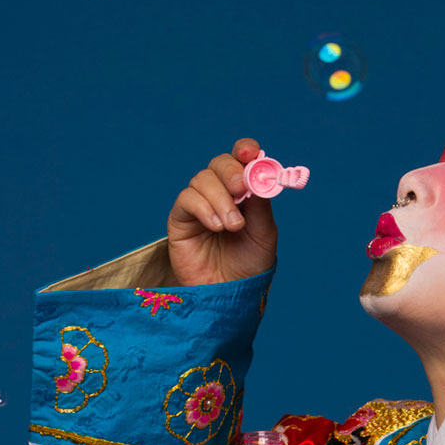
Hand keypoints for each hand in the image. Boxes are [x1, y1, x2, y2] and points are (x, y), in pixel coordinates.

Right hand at [166, 137, 279, 286]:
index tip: (251, 153)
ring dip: (220, 199)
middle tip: (241, 188)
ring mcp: (199, 205)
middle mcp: (220, 194)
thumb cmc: (249, 265)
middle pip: (219, 164)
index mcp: (244, 192)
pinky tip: (216, 226)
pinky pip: (187, 199)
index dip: (244, 150)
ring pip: (202, 179)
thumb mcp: (264, 233)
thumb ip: (260, 204)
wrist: (231, 294)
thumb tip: (257, 175)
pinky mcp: (180, 219)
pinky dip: (203, 208)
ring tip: (232, 226)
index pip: (241, 159)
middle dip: (231, 172)